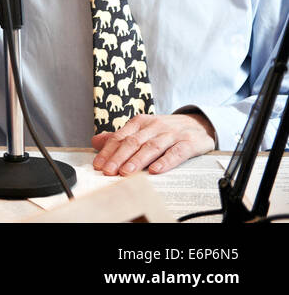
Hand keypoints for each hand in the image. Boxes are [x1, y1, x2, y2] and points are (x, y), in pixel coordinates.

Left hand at [91, 112, 215, 175]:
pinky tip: (155, 170)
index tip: (98, 165)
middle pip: (133, 142)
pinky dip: (165, 162)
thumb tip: (95, 142)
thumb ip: (120, 137)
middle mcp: (154, 126)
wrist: (198, 123)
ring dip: (137, 160)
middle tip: (108, 171)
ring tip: (126, 172)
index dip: (108, 151)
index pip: (120, 137)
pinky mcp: (188, 143)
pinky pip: (175, 153)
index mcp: (140, 122)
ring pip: (152, 147)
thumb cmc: (166, 130)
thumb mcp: (142, 129)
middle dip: (118, 157)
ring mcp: (172, 134)